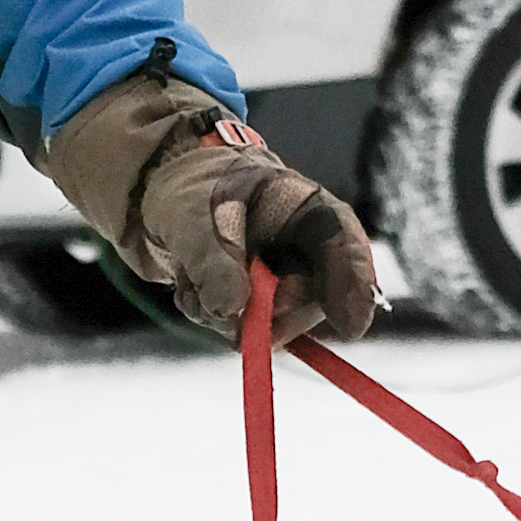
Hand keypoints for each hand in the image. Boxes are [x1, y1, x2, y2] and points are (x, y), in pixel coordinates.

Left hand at [129, 114, 381, 342]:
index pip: (342, 242)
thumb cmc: (191, 189)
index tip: (350, 328)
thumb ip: (212, 258)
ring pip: (278, 321)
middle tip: (229, 311)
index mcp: (305, 205)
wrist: (167, 196)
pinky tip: (194, 291)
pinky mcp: (263, 303)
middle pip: (313, 297)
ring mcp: (286, 277)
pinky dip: (216, 318)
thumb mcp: (191, 214)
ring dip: (230, 315)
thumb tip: (232, 309)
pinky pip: (250, 331)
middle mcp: (305, 246)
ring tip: (193, 283)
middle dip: (271, 313)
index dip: (353, 285)